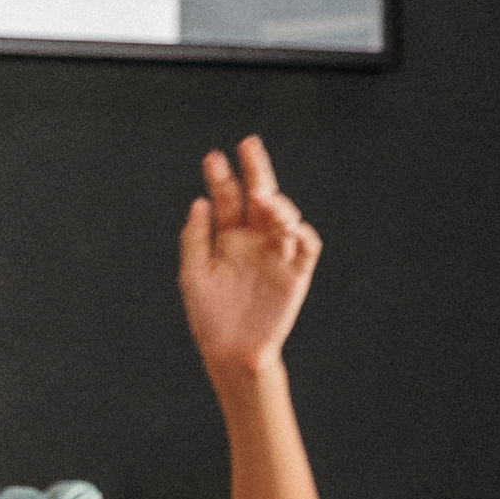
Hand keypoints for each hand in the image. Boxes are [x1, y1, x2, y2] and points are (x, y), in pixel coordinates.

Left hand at [178, 137, 321, 374]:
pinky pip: (306, 245)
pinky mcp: (296, 273)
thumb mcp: (193, 274)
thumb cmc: (209, 317)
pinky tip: (286, 223)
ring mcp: (276, 254)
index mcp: (228, 238)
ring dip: (276, 202)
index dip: (221, 177)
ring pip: (284, 216)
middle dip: (255, 170)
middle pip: (259, 197)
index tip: (213, 157)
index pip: (227, 198)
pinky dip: (300, 231)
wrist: (232, 352)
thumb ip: (196, 238)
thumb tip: (199, 203)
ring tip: (261, 196)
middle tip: (248, 145)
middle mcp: (254, 241)